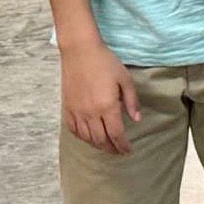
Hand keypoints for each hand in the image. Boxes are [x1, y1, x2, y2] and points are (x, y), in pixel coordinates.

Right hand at [61, 35, 140, 154]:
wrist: (80, 52)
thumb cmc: (105, 62)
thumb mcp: (125, 79)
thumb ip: (131, 101)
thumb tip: (136, 119)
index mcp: (107, 106)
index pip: (116, 133)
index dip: (123, 145)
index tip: (128, 150)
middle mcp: (90, 113)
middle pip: (101, 139)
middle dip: (111, 148)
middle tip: (119, 151)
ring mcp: (77, 111)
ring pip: (87, 137)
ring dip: (97, 145)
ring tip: (106, 146)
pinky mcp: (66, 108)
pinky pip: (73, 130)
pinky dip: (82, 137)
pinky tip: (88, 137)